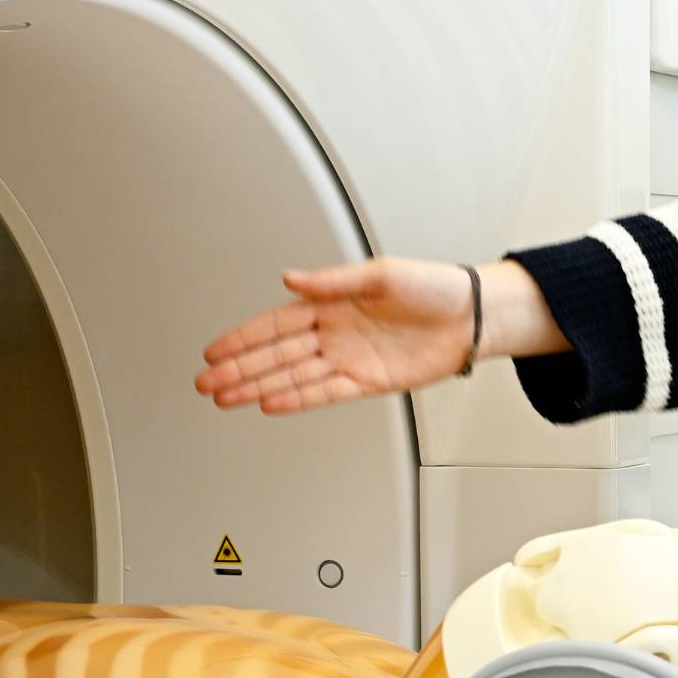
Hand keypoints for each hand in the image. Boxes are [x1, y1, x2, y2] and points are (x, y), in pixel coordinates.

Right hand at [196, 259, 546, 413]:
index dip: (242, 337)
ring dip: (258, 386)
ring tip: (225, 397)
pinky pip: (325, 392)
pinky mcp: (368, 381)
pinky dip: (297, 398)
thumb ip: (334, 281)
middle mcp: (335, 333)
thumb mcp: (382, 274)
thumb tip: (291, 277)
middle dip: (238, 368)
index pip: (275, 323)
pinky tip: (270, 403)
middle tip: (205, 382)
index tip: (213, 349)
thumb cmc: (434, 287)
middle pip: (276, 354)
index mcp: (332, 303)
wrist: (472, 318)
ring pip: (293, 376)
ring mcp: (349, 358)